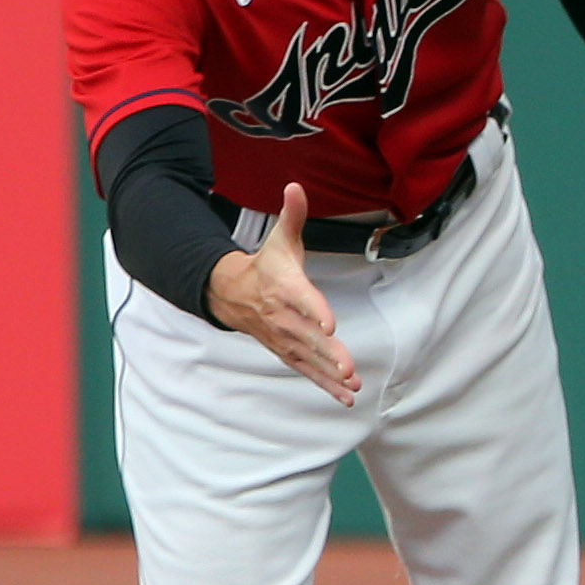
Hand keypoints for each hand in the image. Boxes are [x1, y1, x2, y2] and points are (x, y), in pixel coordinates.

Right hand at [205, 183, 359, 404]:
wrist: (232, 294)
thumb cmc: (267, 266)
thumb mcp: (279, 239)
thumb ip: (292, 215)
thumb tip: (295, 186)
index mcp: (284, 287)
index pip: (301, 298)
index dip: (315, 310)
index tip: (329, 322)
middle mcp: (284, 317)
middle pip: (308, 336)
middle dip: (328, 352)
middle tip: (348, 366)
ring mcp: (285, 338)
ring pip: (309, 358)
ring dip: (331, 374)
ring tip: (352, 384)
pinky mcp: (288, 352)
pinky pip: (308, 371)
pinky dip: (326, 385)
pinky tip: (347, 397)